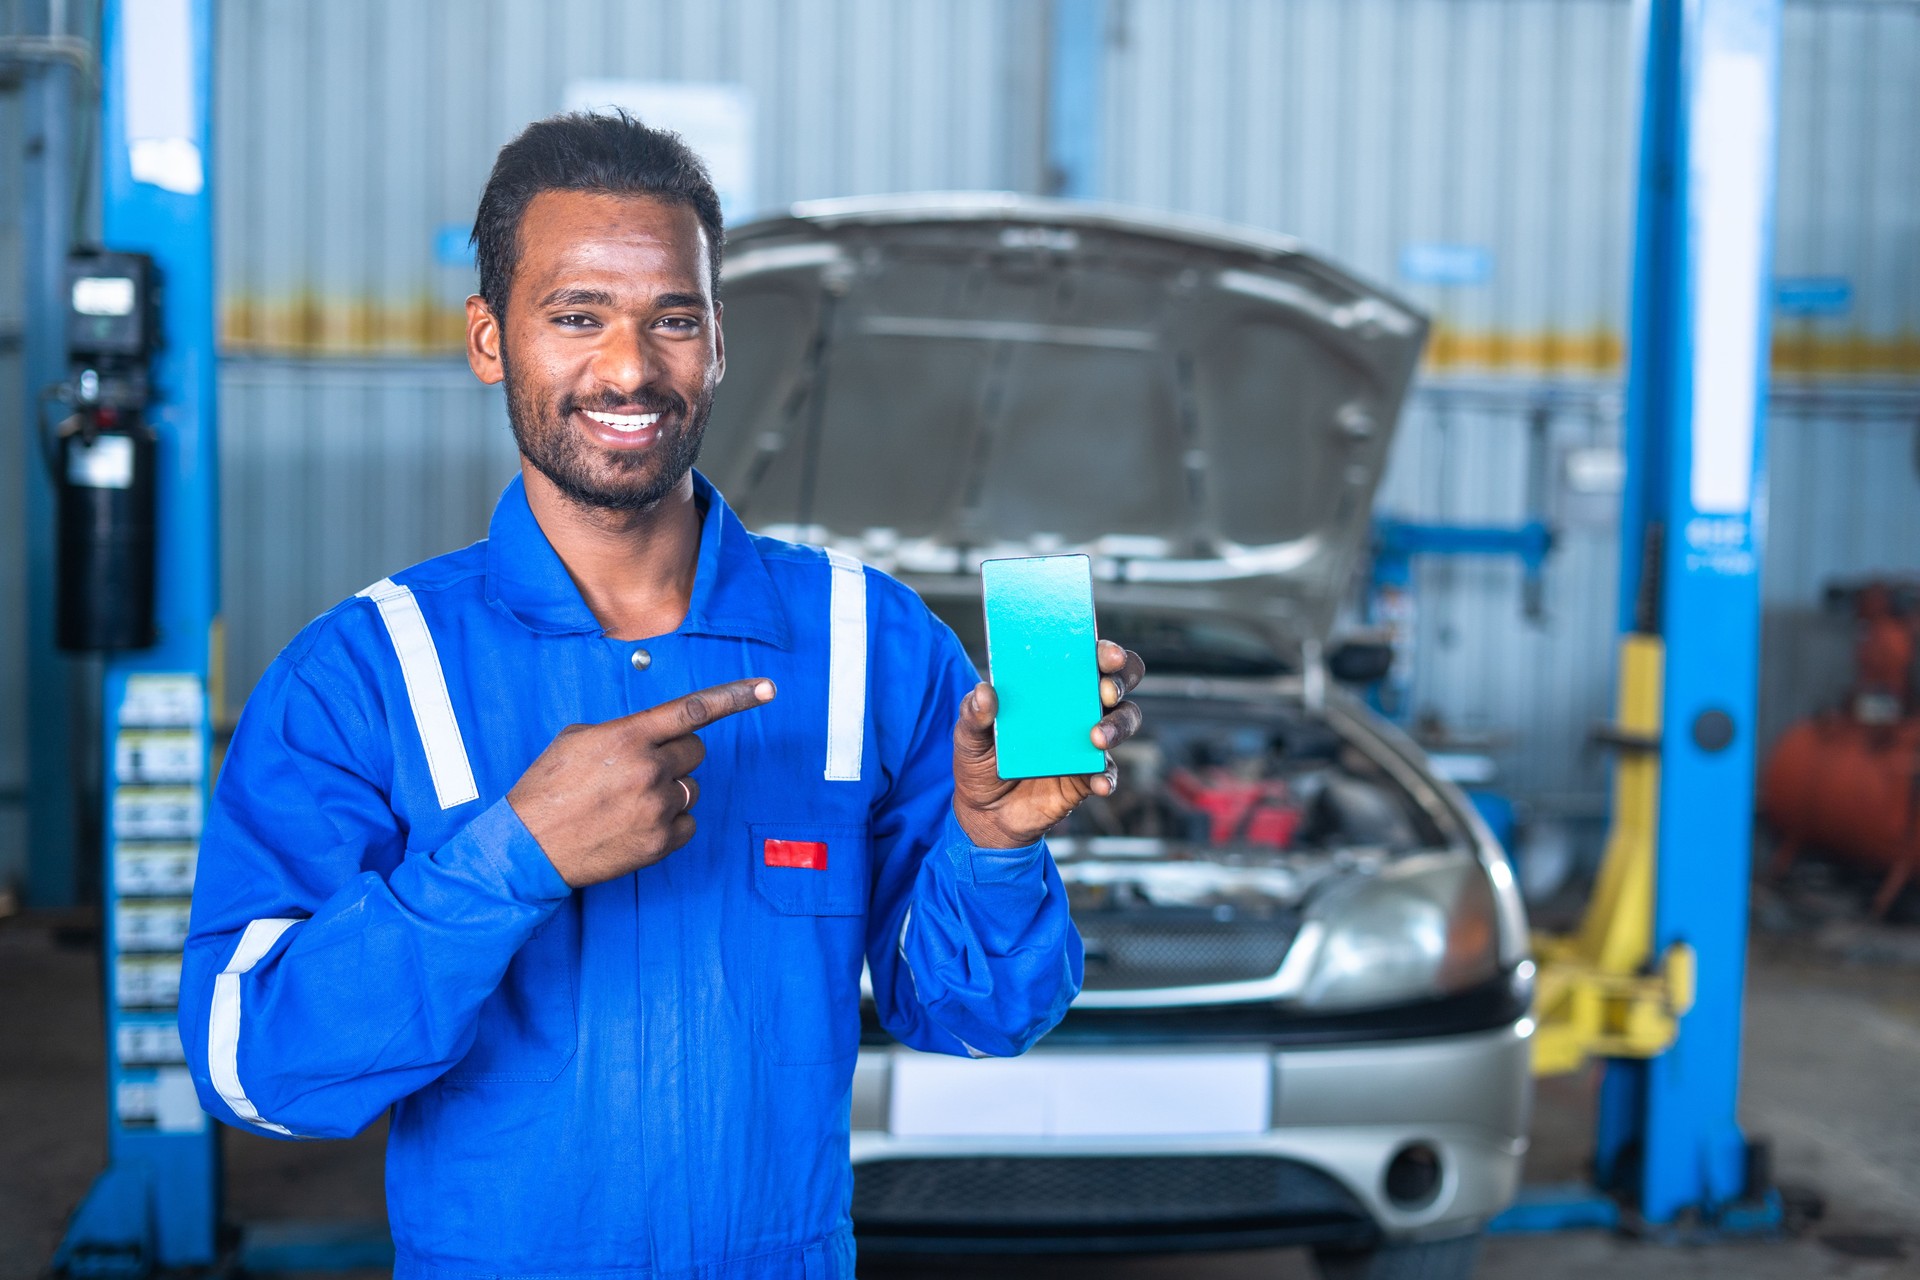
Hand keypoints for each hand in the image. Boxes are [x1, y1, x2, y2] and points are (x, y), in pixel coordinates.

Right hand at [508, 678, 775, 887]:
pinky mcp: (660, 842)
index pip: (693, 710)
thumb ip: (624, 731)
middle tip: (642, 771)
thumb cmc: (547, 790)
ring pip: (691, 789)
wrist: (527, 847)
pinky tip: (636, 825)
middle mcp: (650, 769)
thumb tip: (652, 736)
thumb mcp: (577, 740)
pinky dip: (669, 824)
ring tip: (628, 803)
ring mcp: (658, 808)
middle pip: (696, 752)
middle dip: (676, 757)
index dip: (736, 696)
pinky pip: (688, 824)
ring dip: (670, 791)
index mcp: (629, 736)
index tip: (768, 688)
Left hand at [951, 639, 1146, 848]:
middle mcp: (1077, 708)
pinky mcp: (1087, 776)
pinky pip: (1108, 773)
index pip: (1088, 658)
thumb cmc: (981, 761)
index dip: (1103, 651)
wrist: (985, 812)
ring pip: (1123, 722)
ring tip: (1097, 737)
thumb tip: (984, 692)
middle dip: (1120, 680)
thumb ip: (973, 714)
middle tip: (1106, 690)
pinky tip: (1098, 782)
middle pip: (1117, 684)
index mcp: (1052, 688)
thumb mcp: (968, 736)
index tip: (1104, 653)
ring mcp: (1087, 742)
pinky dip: (1107, 776)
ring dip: (1118, 725)